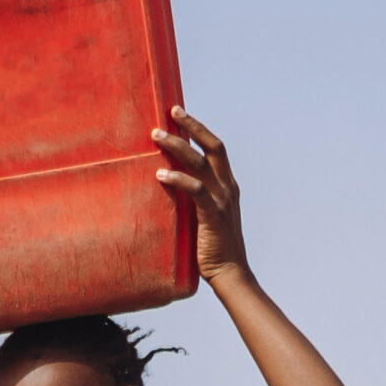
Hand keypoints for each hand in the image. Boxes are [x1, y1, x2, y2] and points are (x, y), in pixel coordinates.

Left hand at [154, 107, 250, 279]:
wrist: (230, 273)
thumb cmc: (211, 248)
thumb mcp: (203, 216)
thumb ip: (192, 199)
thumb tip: (167, 186)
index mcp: (228, 185)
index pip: (216, 149)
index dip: (199, 129)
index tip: (180, 114)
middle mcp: (228, 187)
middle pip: (213, 146)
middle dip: (192, 126)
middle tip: (170, 111)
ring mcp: (222, 200)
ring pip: (201, 163)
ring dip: (178, 146)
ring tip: (156, 136)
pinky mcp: (213, 216)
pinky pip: (195, 190)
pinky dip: (178, 178)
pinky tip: (161, 174)